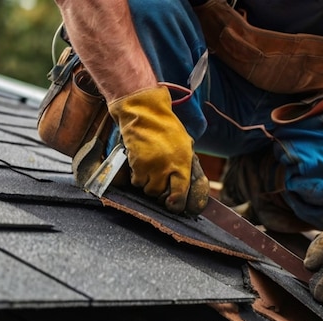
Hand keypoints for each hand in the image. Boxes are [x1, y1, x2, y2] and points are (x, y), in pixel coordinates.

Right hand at [108, 85, 208, 213]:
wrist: (144, 113)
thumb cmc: (166, 128)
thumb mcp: (185, 145)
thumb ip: (185, 165)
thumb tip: (186, 186)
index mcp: (183, 162)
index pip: (180, 193)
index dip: (176, 204)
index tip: (172, 204)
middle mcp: (168, 167)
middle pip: (161, 195)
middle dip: (159, 191)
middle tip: (158, 180)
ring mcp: (152, 167)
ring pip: (148, 190)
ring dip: (147, 184)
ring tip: (149, 170)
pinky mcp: (137, 165)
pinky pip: (136, 182)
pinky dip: (137, 177)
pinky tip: (139, 166)